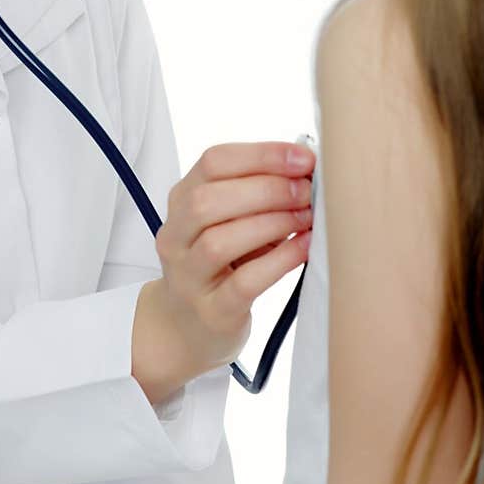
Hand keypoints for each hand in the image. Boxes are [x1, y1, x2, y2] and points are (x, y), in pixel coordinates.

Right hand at [132, 142, 314, 400]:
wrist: (186, 328)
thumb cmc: (222, 265)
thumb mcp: (227, 221)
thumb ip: (256, 193)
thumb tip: (307, 167)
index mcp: (180, 200)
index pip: (213, 162)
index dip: (261, 154)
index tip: (303, 157)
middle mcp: (176, 236)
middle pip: (209, 199)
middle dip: (267, 189)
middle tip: (306, 191)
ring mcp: (188, 277)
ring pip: (219, 241)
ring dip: (271, 223)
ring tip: (306, 219)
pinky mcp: (211, 312)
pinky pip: (243, 283)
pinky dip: (278, 261)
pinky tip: (303, 248)